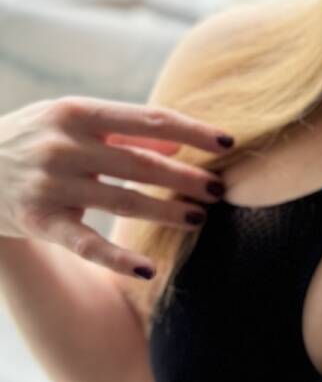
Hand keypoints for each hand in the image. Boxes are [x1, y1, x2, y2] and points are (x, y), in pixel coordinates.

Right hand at [0, 96, 234, 277]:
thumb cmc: (33, 138)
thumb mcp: (71, 121)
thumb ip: (124, 130)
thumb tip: (179, 144)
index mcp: (78, 112)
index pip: (150, 119)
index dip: (193, 131)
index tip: (228, 141)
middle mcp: (64, 146)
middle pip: (141, 163)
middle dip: (186, 178)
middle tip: (220, 189)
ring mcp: (51, 184)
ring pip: (122, 201)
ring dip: (166, 212)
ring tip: (200, 218)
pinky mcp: (39, 221)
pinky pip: (86, 244)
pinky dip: (119, 258)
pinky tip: (149, 268)